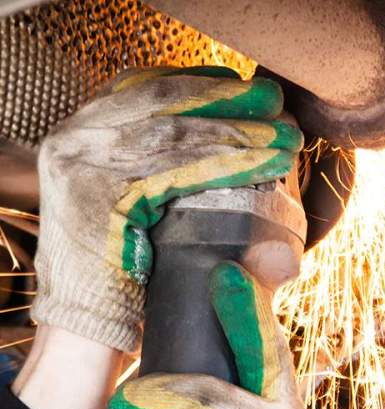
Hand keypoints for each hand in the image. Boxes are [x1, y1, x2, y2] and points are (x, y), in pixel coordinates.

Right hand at [32, 67, 301, 351]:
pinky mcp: (97, 201)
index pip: (144, 87)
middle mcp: (75, 139)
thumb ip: (186, 173)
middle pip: (162, 103)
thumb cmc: (127, 265)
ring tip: (285, 137)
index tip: (243, 83)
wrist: (86, 326)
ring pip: (174, 135)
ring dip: (239, 132)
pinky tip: (266, 164)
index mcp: (83, 130)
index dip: (199, 82)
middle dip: (226, 100)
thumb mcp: (149, 205)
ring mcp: (80, 168)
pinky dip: (228, 165)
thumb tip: (254, 153)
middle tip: (276, 101)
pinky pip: (175, 172)